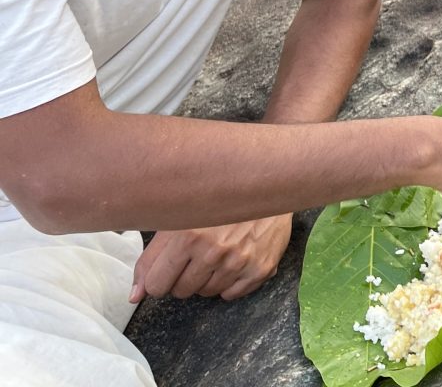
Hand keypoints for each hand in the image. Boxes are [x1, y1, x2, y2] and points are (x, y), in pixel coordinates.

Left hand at [129, 213, 292, 302]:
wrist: (268, 184)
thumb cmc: (217, 198)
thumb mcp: (177, 218)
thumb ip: (151, 258)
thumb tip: (134, 296)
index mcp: (188, 237)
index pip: (157, 285)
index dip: (159, 277)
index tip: (168, 266)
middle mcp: (214, 252)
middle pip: (182, 291)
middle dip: (183, 277)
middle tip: (195, 254)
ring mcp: (239, 262)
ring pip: (207, 293)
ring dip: (207, 278)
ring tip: (216, 252)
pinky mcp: (261, 269)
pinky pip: (232, 294)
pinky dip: (229, 282)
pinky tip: (232, 260)